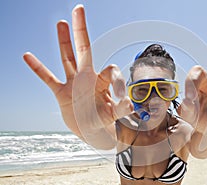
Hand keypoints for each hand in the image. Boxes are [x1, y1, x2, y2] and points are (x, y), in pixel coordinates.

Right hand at [23, 5, 131, 145]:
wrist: (91, 130)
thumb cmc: (104, 120)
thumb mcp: (114, 115)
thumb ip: (122, 109)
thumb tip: (131, 104)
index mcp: (103, 82)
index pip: (111, 71)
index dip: (117, 81)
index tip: (122, 97)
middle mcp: (88, 78)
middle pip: (84, 50)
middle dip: (82, 31)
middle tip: (79, 9)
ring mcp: (73, 84)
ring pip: (67, 58)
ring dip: (63, 42)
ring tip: (61, 23)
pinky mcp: (61, 93)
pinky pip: (48, 78)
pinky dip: (38, 68)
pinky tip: (27, 55)